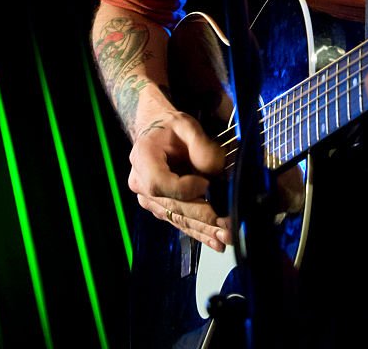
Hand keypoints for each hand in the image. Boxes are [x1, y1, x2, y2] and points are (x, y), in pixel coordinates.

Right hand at [128, 109, 232, 251]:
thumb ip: (201, 146)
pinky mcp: (160, 207)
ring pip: (177, 218)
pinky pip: (178, 221)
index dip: (184, 188)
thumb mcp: (187, 125)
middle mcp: (140, 183)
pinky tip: (214, 240)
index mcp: (143, 159)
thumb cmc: (170, 127)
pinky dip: (197, 231)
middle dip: (202, 218)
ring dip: (203, 230)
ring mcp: (149, 199)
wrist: (156, 131)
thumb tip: (215, 172)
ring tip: (225, 238)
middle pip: (172, 206)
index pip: (160, 183)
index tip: (207, 184)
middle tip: (227, 226)